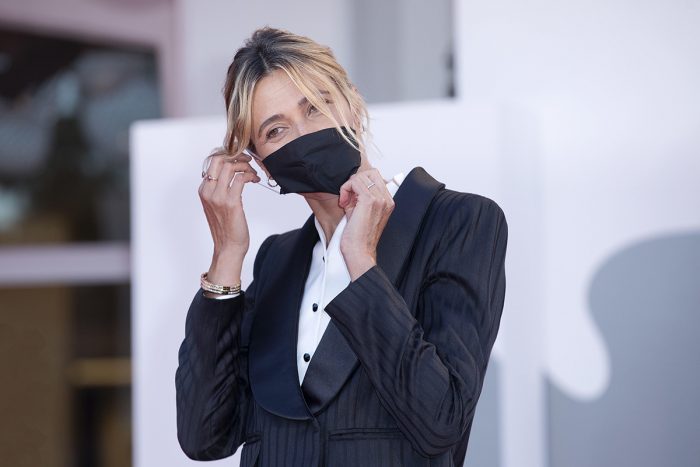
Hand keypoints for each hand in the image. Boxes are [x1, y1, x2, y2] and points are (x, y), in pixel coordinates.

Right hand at [198, 150, 260, 283]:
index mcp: (203, 190)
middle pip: (219, 159)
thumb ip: (219, 189)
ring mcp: (218, 197)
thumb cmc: (226, 228)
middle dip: (236, 155)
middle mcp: (208, 192)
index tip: (240, 159)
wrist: (228, 247)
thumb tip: (231, 173)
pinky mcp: (232, 202)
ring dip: (245, 166)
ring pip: (231, 167)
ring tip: (253, 173)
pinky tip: (255, 180)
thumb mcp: (217, 205)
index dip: (228, 155)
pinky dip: (250, 176)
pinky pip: (241, 179)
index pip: (213, 162)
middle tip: (248, 160)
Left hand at [337, 168, 394, 280]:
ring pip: (362, 176)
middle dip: (355, 182)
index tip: (351, 199)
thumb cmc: (358, 237)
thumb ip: (359, 197)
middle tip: (347, 198)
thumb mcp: (361, 212)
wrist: (359, 252)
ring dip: (348, 187)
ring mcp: (380, 199)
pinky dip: (345, 189)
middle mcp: (387, 199)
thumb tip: (351, 186)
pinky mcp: (369, 201)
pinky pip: (355, 182)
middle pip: (371, 173)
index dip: (360, 184)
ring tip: (345, 202)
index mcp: (388, 202)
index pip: (376, 177)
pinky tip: (344, 203)